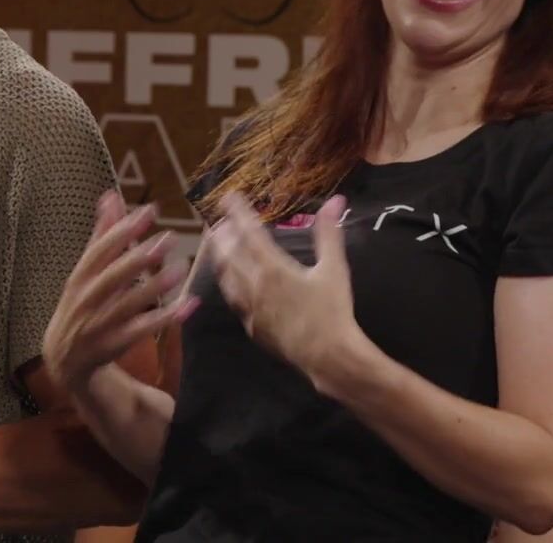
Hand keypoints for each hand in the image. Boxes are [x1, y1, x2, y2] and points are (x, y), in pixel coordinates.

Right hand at [42, 190, 194, 395]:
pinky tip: (189, 305)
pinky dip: (165, 319)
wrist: (63, 358)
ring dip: (154, 288)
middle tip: (169, 239)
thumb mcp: (86, 271)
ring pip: (126, 306)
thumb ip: (102, 235)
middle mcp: (86, 300)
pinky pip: (140, 332)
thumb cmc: (81, 303)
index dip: (123, 230)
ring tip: (181, 269)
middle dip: (138, 258)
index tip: (150, 211)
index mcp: (80, 277)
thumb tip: (110, 195)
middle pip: (111, 278)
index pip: (100, 251)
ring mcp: (98, 325)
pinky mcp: (113, 346)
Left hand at [203, 194, 362, 386]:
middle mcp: (255, 286)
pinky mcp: (252, 327)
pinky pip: (234, 301)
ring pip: (226, 279)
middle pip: (229, 255)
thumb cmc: (332, 310)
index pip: (250, 232)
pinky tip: (232, 285)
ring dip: (220, 260)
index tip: (228, 197)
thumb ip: (329, 233)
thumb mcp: (334, 268)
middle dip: (221, 236)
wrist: (327, 355)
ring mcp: (251, 309)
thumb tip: (335, 200)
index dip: (238, 212)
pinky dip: (229, 285)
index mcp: (273, 268)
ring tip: (218, 249)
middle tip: (218, 222)